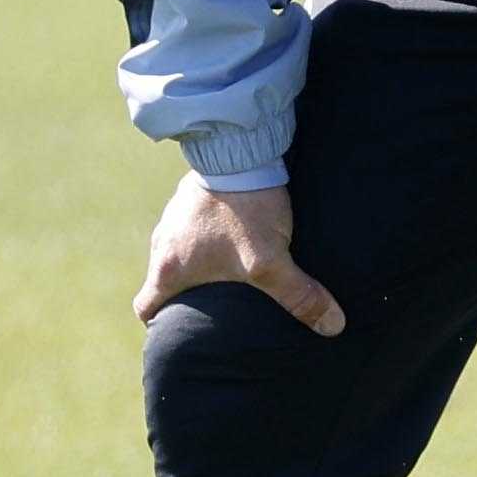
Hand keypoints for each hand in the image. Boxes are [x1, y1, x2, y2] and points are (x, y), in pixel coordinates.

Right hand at [133, 173, 347, 335]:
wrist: (237, 149)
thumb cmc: (245, 210)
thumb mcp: (271, 261)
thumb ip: (299, 297)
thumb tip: (331, 326)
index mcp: (168, 268)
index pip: (145, 308)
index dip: (159, 323)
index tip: (178, 326)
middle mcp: (161, 243)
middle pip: (163, 280)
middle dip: (185, 293)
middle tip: (214, 303)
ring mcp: (173, 216)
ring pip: (177, 250)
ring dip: (197, 261)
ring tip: (229, 268)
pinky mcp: (190, 196)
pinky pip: (191, 225)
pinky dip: (205, 234)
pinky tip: (234, 233)